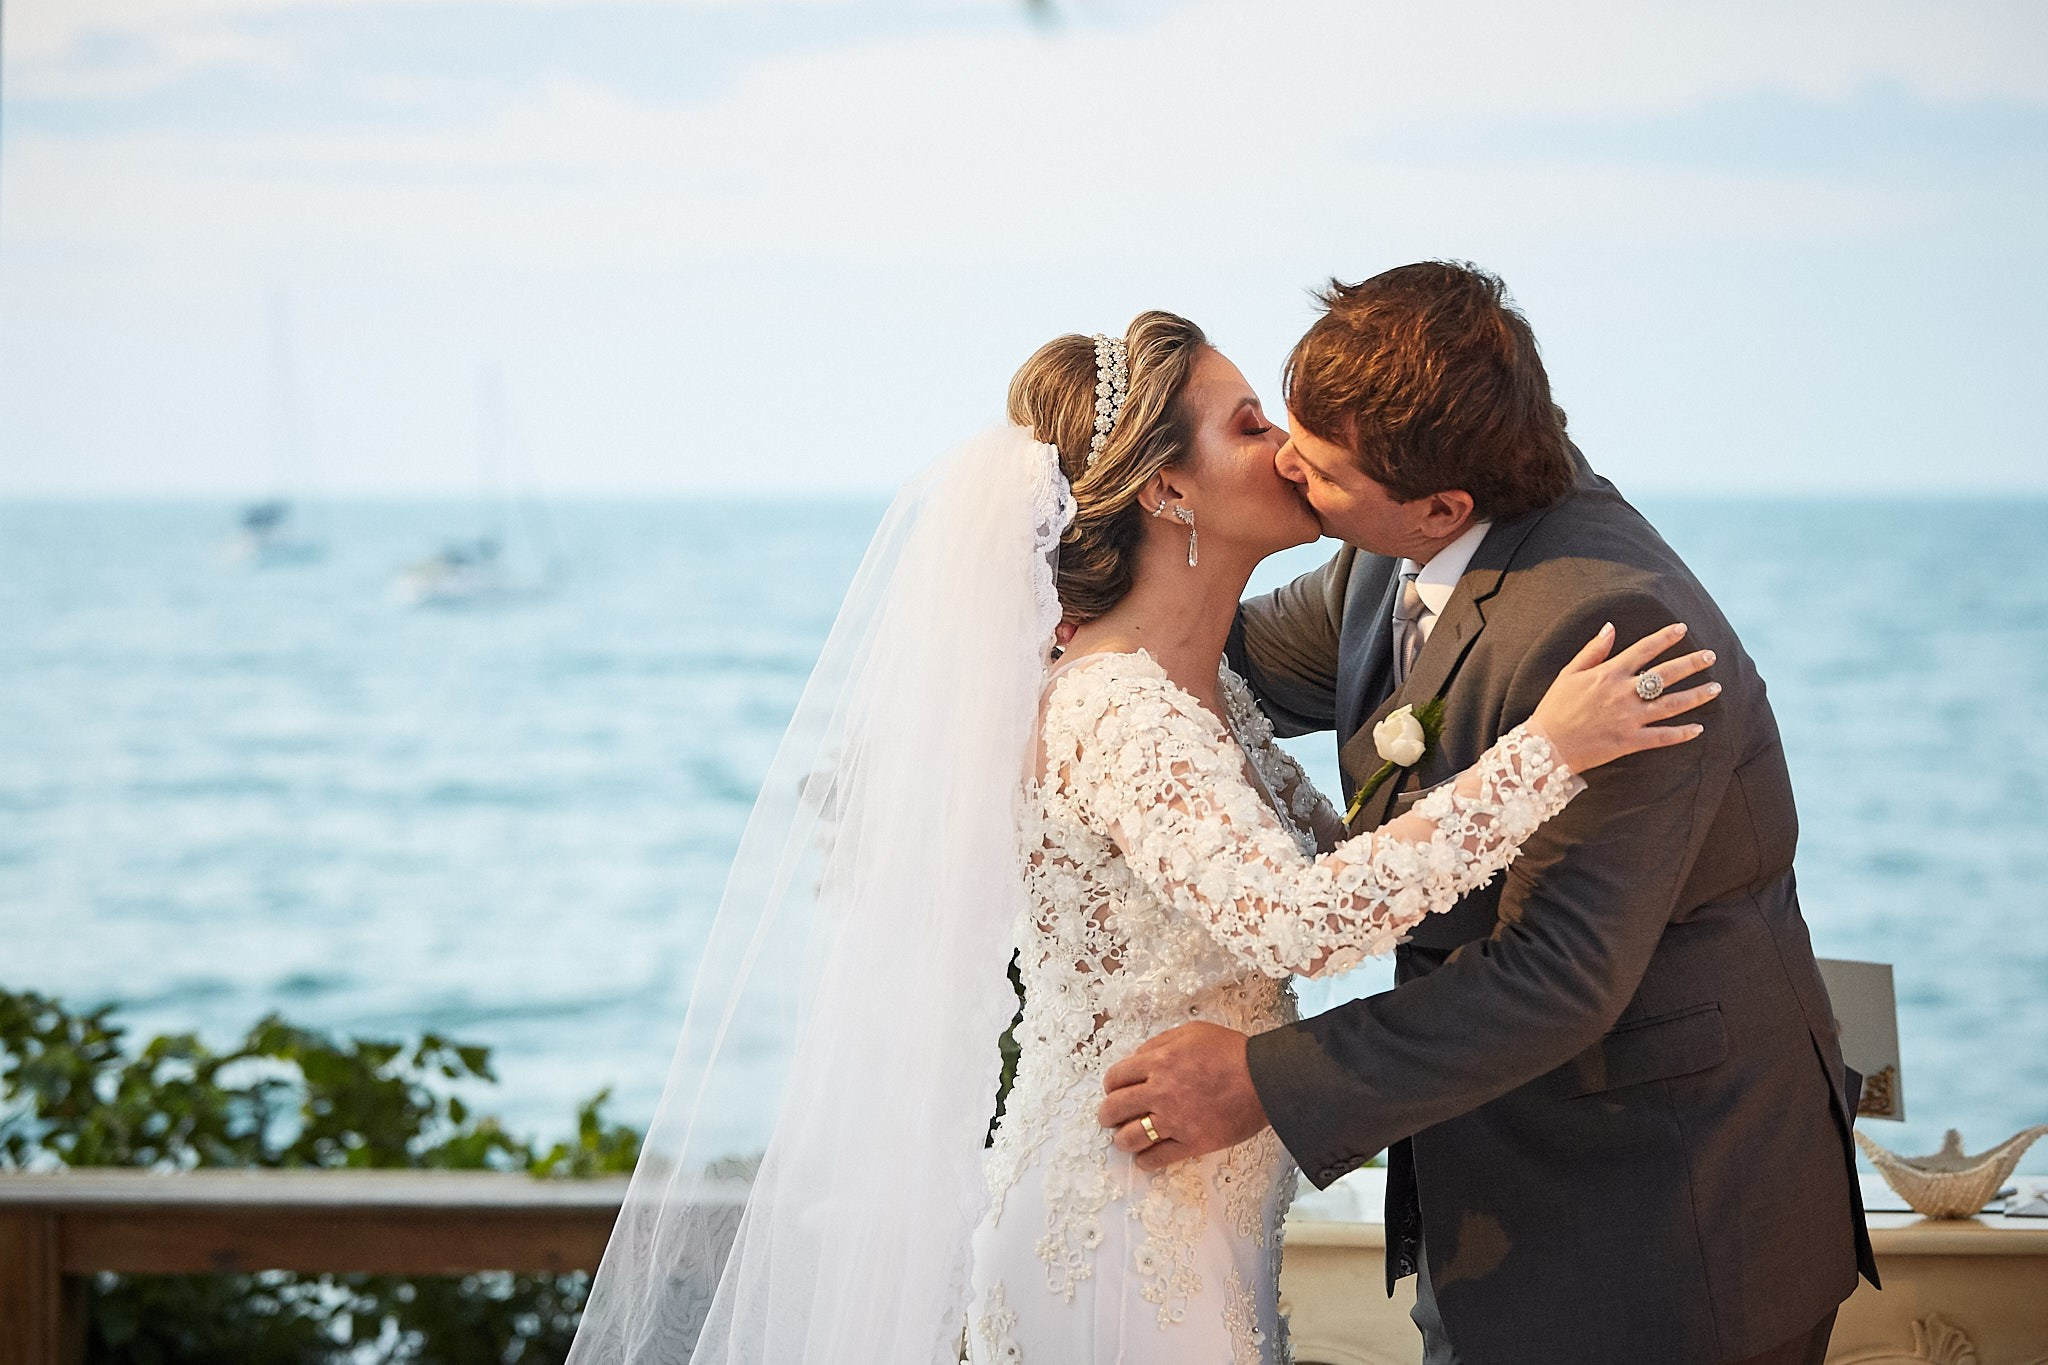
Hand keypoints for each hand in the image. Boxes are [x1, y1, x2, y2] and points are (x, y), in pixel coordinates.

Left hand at [1097, 1022, 1268, 1171]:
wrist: (1265, 1079)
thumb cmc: (1231, 1052)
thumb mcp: (1191, 1033)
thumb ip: (1159, 1043)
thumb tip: (1137, 1058)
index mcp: (1158, 1062)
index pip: (1115, 1078)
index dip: (1110, 1086)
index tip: (1114, 1091)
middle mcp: (1160, 1092)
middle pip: (1114, 1108)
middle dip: (1107, 1114)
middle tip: (1109, 1117)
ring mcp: (1174, 1120)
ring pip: (1129, 1138)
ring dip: (1122, 1139)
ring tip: (1126, 1138)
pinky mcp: (1192, 1143)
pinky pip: (1156, 1159)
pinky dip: (1145, 1160)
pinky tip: (1146, 1157)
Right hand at [1527, 622, 1717, 773]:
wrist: (1546, 747)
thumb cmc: (1554, 708)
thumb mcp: (1568, 673)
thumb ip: (1592, 650)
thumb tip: (1610, 628)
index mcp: (1609, 674)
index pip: (1644, 650)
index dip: (1665, 638)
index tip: (1682, 629)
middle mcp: (1624, 693)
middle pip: (1666, 674)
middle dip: (1691, 663)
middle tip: (1711, 656)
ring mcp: (1630, 718)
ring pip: (1672, 704)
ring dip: (1696, 696)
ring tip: (1716, 688)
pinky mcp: (1630, 741)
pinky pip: (1662, 737)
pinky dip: (1682, 733)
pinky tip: (1699, 728)